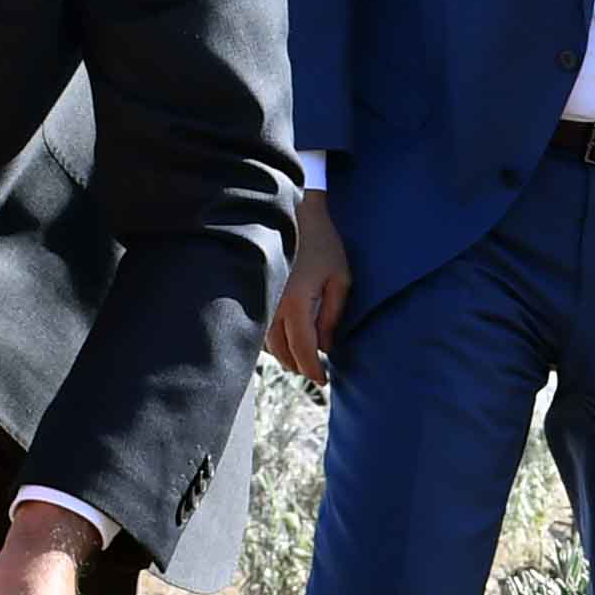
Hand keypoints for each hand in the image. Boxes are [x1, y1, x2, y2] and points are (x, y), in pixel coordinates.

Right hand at [266, 185, 350, 390]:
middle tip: (314, 372)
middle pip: (282, 353)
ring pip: (268, 344)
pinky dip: (272, 341)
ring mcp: (260, 300)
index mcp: (297, 304)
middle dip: (299, 366)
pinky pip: (260, 328)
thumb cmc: (322, 244)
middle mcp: (273, 306)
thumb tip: (326, 346)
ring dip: (284, 356)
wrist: (293, 214)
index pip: (304, 350)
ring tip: (301, 359)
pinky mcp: (254, 293)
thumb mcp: (340, 278)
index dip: (313, 370)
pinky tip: (284, 341)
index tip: (323, 381)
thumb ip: (333, 314)